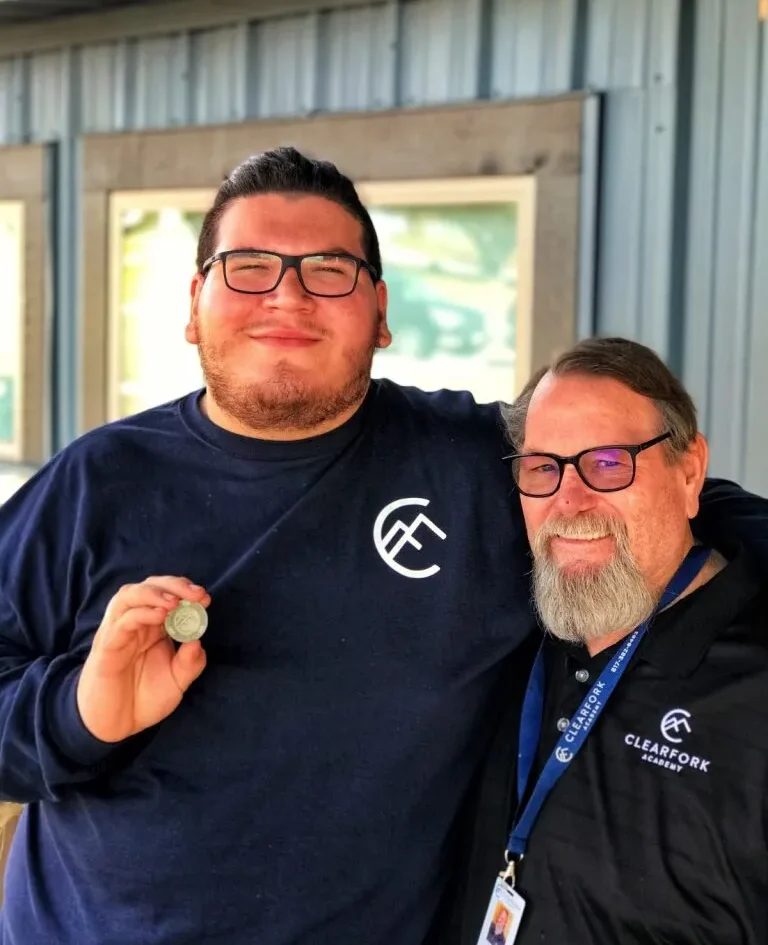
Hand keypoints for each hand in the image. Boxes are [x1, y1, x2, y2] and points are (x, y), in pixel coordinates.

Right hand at [76, 576, 209, 742]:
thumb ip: (190, 663)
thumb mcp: (177, 682)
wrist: (116, 725)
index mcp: (153, 626)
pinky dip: (141, 613)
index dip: (185, 590)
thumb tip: (198, 641)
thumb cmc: (143, 699)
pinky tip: (160, 616)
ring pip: (129, 595)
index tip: (205, 598)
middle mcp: (135, 623)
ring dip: (154, 593)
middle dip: (174, 585)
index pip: (166, 593)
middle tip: (196, 594)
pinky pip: (121, 622)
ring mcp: (118, 631)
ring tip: (175, 602)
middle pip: (149, 586)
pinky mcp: (107, 646)